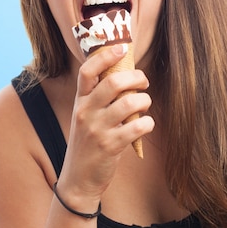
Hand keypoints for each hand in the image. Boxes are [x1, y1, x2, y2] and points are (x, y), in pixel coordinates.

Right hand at [58, 44, 153, 207]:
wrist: (78, 179)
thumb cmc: (88, 142)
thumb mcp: (86, 117)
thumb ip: (100, 97)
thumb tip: (126, 74)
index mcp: (80, 101)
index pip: (87, 71)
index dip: (105, 55)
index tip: (121, 48)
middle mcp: (86, 112)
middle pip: (114, 82)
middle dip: (137, 77)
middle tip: (143, 82)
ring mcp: (97, 129)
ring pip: (131, 103)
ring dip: (145, 101)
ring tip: (145, 106)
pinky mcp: (111, 145)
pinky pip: (139, 126)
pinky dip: (148, 123)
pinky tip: (145, 126)